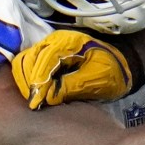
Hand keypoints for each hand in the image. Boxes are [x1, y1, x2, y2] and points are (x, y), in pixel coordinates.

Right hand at [12, 29, 137, 108]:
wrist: (119, 65)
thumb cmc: (110, 71)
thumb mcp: (94, 80)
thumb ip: (70, 86)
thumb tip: (47, 96)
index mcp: (67, 42)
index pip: (44, 59)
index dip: (38, 82)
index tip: (36, 102)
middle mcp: (53, 41)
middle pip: (28, 59)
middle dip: (29, 82)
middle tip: (34, 103)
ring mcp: (48, 47)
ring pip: (25, 62)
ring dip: (26, 81)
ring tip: (35, 100)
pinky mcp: (46, 57)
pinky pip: (30, 66)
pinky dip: (29, 80)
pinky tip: (35, 94)